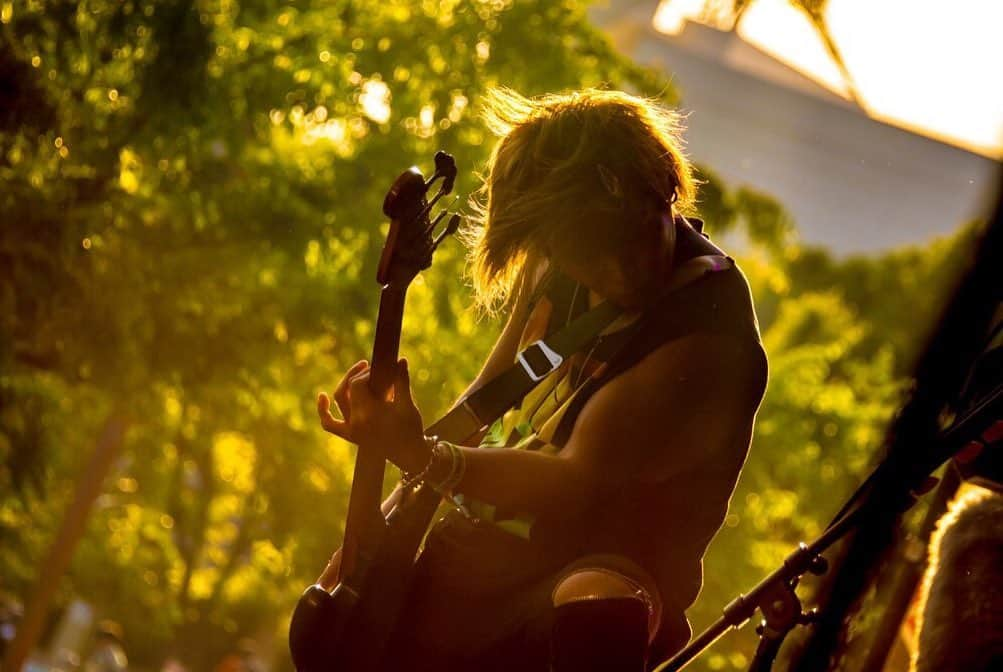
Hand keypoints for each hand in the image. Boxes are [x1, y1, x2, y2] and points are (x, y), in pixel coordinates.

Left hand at [317, 358, 427, 472]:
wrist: (409, 455)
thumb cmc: (411, 429)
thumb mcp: (407, 404)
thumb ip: (402, 381)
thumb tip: (401, 359)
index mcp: (368, 414)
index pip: (357, 384)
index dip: (367, 373)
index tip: (381, 370)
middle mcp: (355, 421)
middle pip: (348, 389)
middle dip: (358, 375)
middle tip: (370, 367)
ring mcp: (350, 429)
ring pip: (339, 400)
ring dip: (346, 384)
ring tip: (357, 374)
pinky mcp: (350, 435)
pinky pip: (329, 424)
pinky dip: (323, 411)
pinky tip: (322, 396)